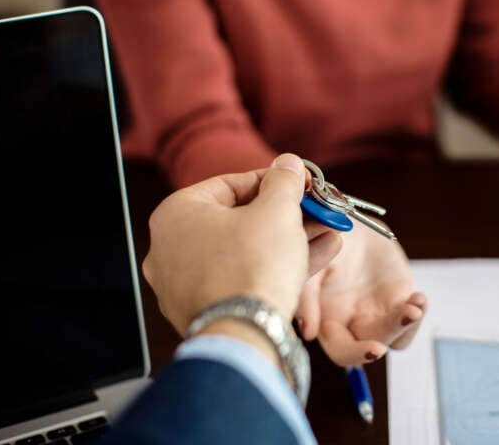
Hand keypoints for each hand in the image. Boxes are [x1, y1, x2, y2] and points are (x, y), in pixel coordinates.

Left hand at [142, 154, 342, 335]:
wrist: (245, 334)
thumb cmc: (253, 266)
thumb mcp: (277, 210)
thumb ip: (284, 181)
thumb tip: (288, 164)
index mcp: (176, 214)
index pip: (230, 184)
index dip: (273, 180)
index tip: (300, 182)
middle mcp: (171, 248)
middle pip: (240, 220)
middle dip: (287, 214)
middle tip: (316, 210)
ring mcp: (185, 283)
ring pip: (246, 251)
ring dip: (290, 240)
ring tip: (328, 232)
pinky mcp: (205, 309)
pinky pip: (245, 277)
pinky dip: (277, 266)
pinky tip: (318, 255)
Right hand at [295, 222, 426, 366]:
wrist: (343, 216)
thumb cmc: (320, 237)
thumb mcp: (311, 261)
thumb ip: (306, 296)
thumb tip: (308, 332)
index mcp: (328, 319)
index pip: (341, 350)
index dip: (355, 354)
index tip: (374, 349)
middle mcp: (353, 321)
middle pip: (372, 347)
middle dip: (389, 336)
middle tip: (405, 318)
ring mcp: (378, 311)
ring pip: (397, 336)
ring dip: (408, 325)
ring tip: (415, 307)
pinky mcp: (398, 298)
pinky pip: (412, 316)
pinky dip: (419, 310)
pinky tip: (419, 299)